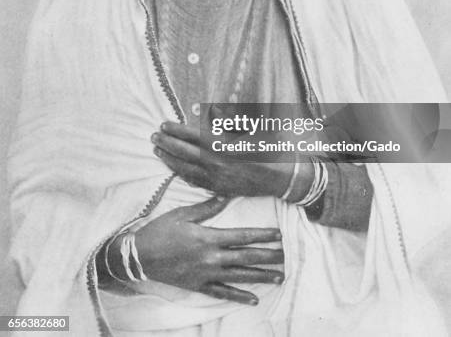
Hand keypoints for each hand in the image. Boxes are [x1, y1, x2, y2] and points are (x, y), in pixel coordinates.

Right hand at [107, 197, 283, 304]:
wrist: (140, 256)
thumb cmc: (160, 231)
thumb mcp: (182, 214)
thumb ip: (206, 208)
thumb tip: (225, 196)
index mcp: (208, 237)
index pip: (242, 236)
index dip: (262, 235)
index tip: (278, 234)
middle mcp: (211, 257)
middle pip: (245, 257)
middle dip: (268, 256)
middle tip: (286, 257)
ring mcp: (206, 274)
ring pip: (239, 276)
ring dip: (261, 276)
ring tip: (279, 277)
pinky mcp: (199, 286)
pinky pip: (223, 293)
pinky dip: (239, 296)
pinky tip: (254, 299)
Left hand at [151, 120, 313, 199]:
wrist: (284, 178)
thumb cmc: (270, 149)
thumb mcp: (252, 129)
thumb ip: (230, 121)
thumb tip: (213, 112)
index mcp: (224, 145)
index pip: (193, 136)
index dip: (176, 130)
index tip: (163, 124)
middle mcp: (217, 163)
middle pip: (185, 152)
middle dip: (167, 143)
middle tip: (153, 136)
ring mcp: (217, 179)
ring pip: (186, 170)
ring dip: (170, 159)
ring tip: (157, 151)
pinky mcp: (220, 190)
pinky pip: (195, 183)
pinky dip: (182, 174)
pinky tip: (174, 169)